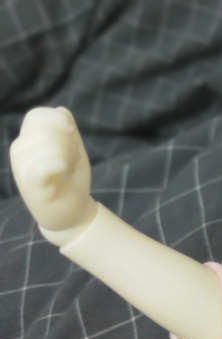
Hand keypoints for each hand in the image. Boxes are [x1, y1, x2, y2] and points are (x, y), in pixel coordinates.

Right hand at [10, 107, 96, 245]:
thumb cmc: (69, 179)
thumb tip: (61, 111)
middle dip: (70, 144)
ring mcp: (21, 167)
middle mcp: (18, 150)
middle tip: (69, 163)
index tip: (70, 142)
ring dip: (70, 158)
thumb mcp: (71, 147)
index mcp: (26, 139)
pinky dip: (61, 166)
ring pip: (53, 145)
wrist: (70, 212)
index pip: (38, 115)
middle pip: (50, 130)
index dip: (61, 123)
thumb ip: (65, 127)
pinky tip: (63, 174)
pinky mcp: (31, 185)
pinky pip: (46, 163)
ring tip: (66, 172)